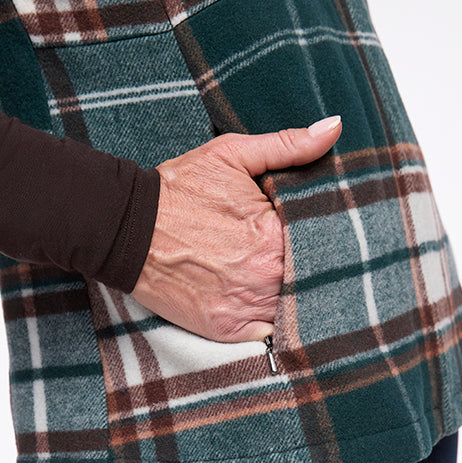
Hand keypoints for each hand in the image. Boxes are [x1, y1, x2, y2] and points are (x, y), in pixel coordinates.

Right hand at [131, 116, 342, 341]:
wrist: (127, 229)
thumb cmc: (180, 190)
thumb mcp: (234, 154)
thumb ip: (289, 146)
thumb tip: (334, 128)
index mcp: (276, 235)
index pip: (321, 244)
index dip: (321, 241)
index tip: (316, 236)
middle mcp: (266, 277)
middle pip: (310, 282)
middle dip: (313, 272)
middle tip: (308, 262)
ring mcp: (246, 307)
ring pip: (292, 311)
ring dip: (295, 300)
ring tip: (289, 284)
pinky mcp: (225, 329)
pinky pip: (266, 335)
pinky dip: (272, 325)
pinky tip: (270, 307)